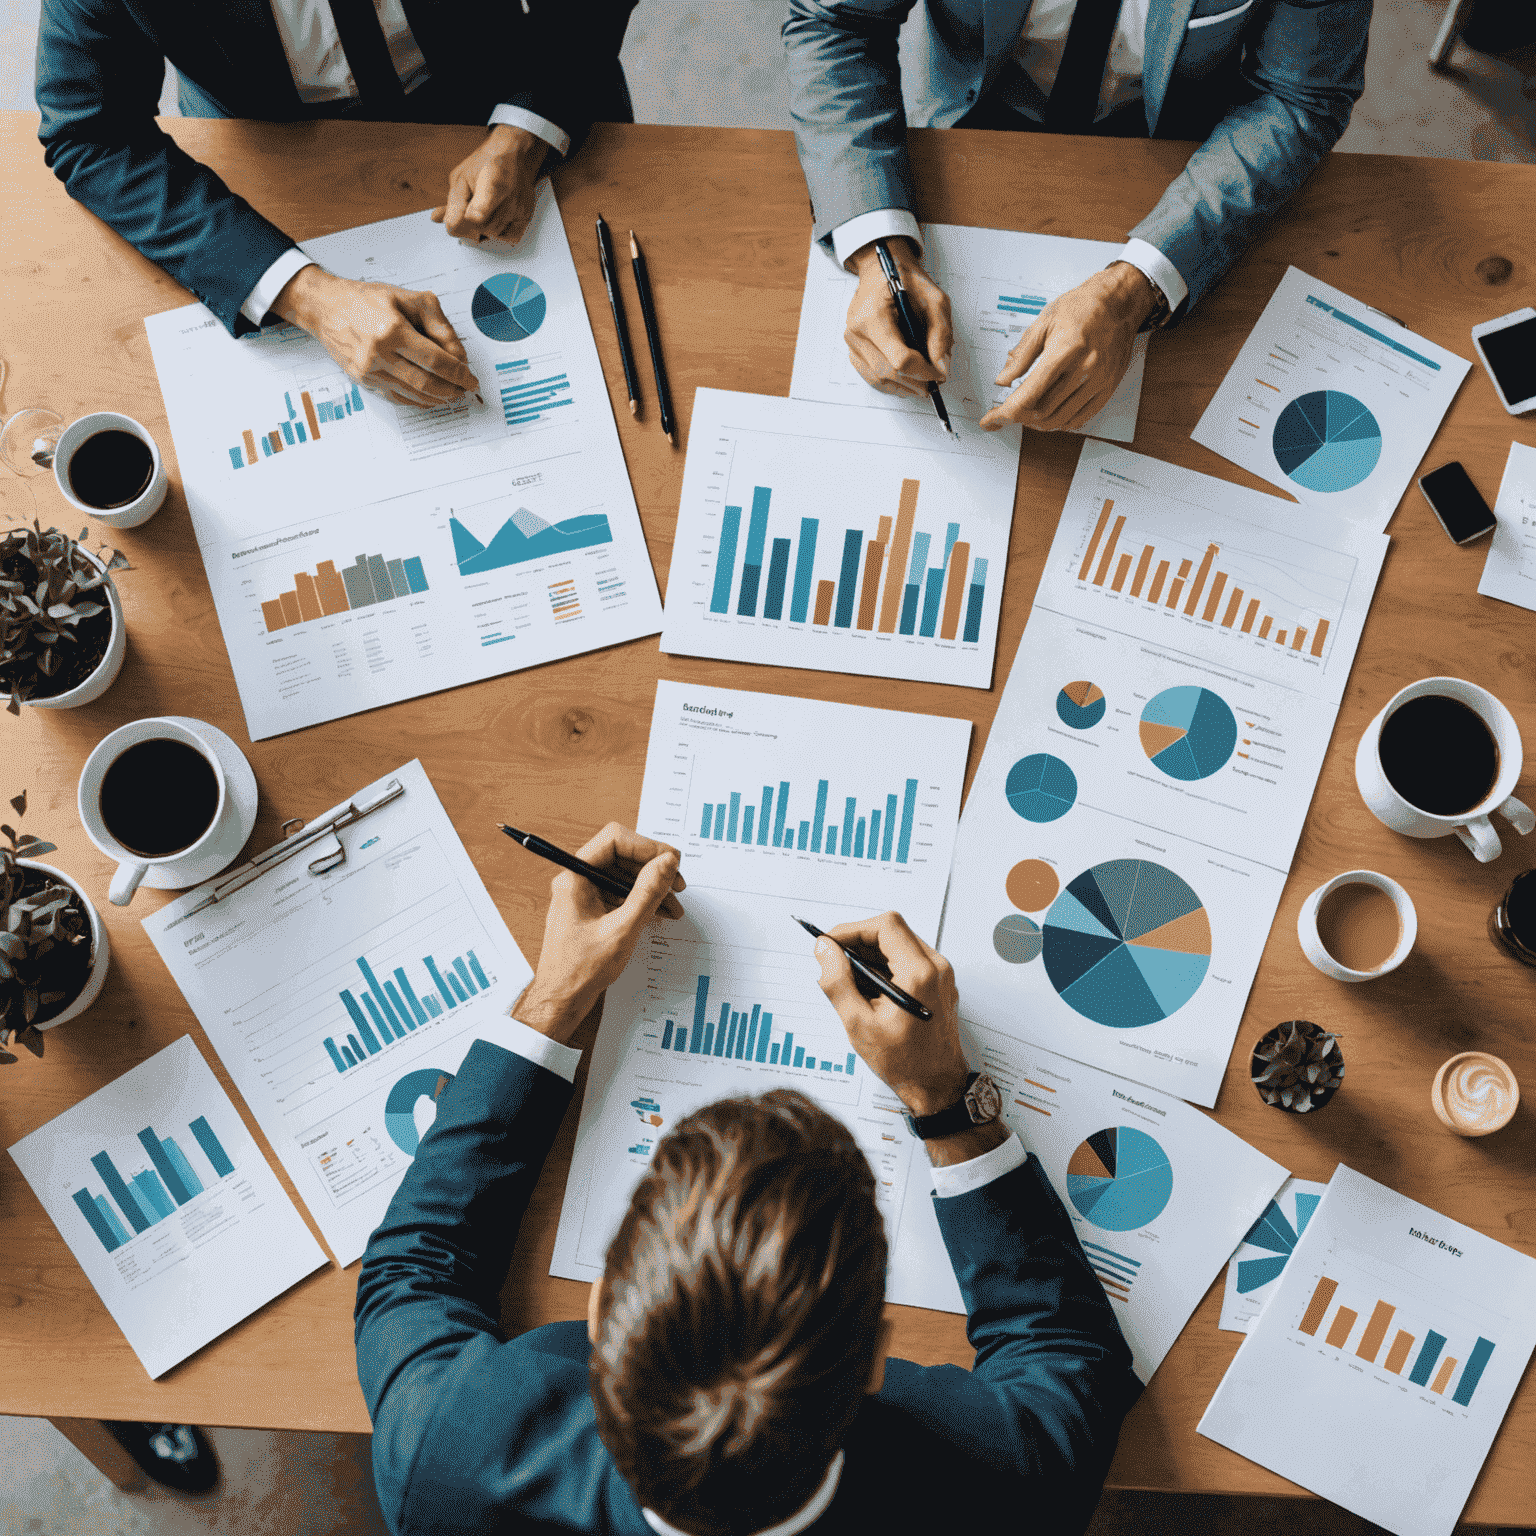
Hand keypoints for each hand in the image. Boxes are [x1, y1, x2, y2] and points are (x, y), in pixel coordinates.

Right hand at [272, 267, 478, 408]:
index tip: (471, 380)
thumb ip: (439, 325)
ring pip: (413, 395)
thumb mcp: (410, 300)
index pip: (436, 361)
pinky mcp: (362, 381)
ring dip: (438, 398)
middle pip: (426, 383)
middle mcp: (379, 354)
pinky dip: (418, 401)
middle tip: (465, 389)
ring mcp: (369, 371)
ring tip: (452, 394)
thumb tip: (459, 356)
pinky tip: (430, 398)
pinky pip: (397, 398)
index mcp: (392, 330)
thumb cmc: (368, 300)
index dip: (459, 374)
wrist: (326, 307)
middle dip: (452, 390)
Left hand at [432, 124, 546, 244]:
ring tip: (484, 208)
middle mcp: (510, 197)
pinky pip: (509, 238)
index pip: (480, 212)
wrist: (510, 155)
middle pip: (481, 227)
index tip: (462, 218)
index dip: (466, 218)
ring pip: (492, 234)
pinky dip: (499, 233)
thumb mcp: (461, 178)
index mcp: (493, 181)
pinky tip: (496, 219)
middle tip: (469, 206)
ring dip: (483, 226)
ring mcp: (519, 208)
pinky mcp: (527, 216)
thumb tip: (438, 220)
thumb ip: (452, 201)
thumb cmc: (484, 164)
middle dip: (469, 222)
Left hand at [512, 824, 686, 1043]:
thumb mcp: (622, 929)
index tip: (670, 862)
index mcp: (575, 877)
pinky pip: (621, 894)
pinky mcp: (593, 910)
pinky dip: (643, 901)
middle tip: (677, 884)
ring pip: (624, 876)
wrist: (561, 1001)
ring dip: (652, 886)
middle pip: (622, 856)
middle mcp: (578, 880)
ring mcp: (585, 895)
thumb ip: (647, 893)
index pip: (614, 840)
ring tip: (674, 904)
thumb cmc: (579, 971)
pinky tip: (661, 913)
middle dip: (653, 868)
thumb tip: (667, 863)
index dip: (647, 847)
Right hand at [812, 912, 967, 1116]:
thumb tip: (825, 950)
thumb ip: (837, 982)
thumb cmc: (903, 1062)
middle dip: (859, 942)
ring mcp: (941, 975)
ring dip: (871, 955)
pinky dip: (885, 966)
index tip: (831, 944)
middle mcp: (937, 968)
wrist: (937, 1087)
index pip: (885, 926)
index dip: (852, 929)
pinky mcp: (939, 983)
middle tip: (835, 961)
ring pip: (900, 943)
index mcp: (920, 974)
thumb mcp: (859, 1024)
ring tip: (851, 982)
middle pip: (893, 931)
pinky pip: (909, 959)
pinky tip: (869, 991)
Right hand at [843, 238, 952, 398]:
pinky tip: (906, 381)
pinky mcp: (853, 350)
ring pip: (879, 379)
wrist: (881, 270)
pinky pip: (871, 376)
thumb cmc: (904, 279)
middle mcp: (857, 331)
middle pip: (889, 372)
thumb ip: (941, 331)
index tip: (939, 374)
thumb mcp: (934, 297)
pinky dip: (891, 383)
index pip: (899, 359)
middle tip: (934, 381)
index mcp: (873, 315)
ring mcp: (852, 342)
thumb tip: (941, 365)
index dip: (923, 372)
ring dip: (904, 387)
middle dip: (915, 382)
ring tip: (923, 383)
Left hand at [979, 263, 1156, 433]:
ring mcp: (1098, 381)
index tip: (991, 420)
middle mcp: (1084, 369)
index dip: (1005, 412)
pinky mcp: (1108, 388)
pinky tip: (1050, 414)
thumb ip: (1022, 354)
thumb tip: (1003, 380)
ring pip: (1060, 419)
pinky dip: (1060, 422)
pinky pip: (1081, 418)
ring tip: (1025, 413)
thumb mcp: (1044, 322)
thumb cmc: (1082, 307)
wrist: (1119, 302)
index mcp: (1065, 350)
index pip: (1029, 394)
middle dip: (1019, 417)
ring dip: (1037, 423)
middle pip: (1043, 412)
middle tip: (1007, 412)